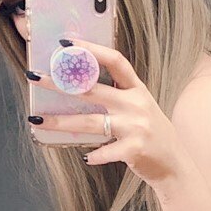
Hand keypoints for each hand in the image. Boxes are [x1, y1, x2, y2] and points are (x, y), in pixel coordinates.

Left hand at [34, 37, 186, 187]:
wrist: (175, 166)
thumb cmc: (152, 135)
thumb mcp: (141, 108)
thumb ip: (118, 95)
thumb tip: (78, 85)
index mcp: (138, 90)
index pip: (115, 61)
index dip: (91, 50)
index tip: (66, 44)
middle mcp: (136, 104)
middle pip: (91, 89)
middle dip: (60, 82)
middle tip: (35, 76)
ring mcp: (135, 127)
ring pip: (90, 122)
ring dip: (61, 122)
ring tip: (38, 120)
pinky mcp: (134, 150)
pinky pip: (104, 151)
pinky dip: (93, 155)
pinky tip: (84, 157)